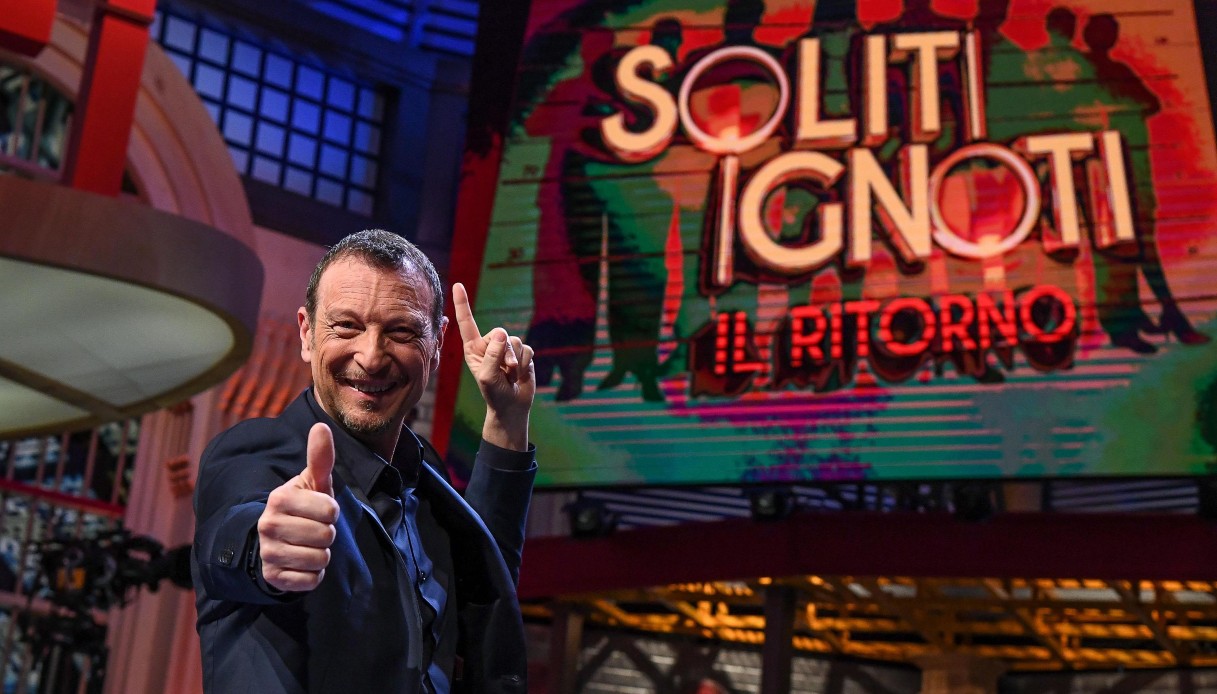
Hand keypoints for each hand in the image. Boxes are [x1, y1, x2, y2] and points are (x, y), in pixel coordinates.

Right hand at [257, 423, 339, 591]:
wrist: (276, 540)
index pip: (330, 510)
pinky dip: (313, 575)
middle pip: (326, 536)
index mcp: (279, 498)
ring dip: (322, 555)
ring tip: (308, 545)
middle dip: (327, 534)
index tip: (319, 510)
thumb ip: (320, 457)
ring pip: (320, 559)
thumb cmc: (304, 506)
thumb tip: (321, 425)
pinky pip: (310, 580)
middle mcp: (268, 525)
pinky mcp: (272, 577)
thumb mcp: (313, 482)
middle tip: (313, 529)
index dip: (332, 511)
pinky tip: (302, 563)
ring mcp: (268, 552)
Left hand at [452, 282, 534, 449]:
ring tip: (511, 375)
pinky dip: (526, 364)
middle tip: (506, 370)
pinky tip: (520, 375)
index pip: (466, 322)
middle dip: (505, 352)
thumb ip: (492, 353)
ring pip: (516, 341)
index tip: (457, 285)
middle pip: (500, 333)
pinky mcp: (522, 354)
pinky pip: (528, 350)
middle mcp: (489, 344)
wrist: (511, 406)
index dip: (462, 303)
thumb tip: (501, 333)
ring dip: (516, 361)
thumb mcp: (487, 375)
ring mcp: (505, 348)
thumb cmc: (493, 392)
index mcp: (473, 347)